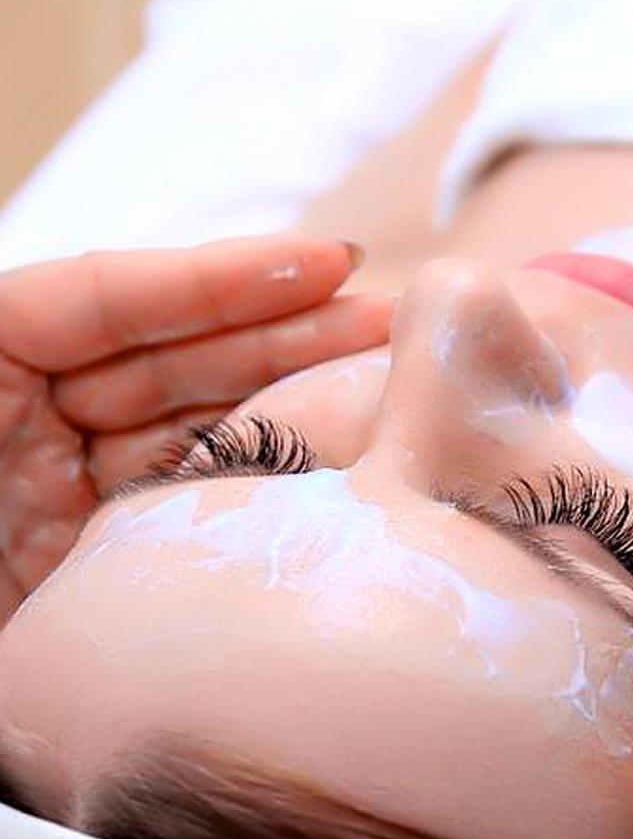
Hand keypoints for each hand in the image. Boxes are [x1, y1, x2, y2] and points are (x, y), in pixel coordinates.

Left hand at [0, 235, 392, 622]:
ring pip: (195, 435)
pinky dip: (261, 491)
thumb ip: (7, 353)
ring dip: (290, 405)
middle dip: (281, 333)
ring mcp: (70, 500)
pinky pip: (194, 516)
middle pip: (168, 361)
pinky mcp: (104, 570)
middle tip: (387, 324)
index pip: (106, 304)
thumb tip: (55, 309)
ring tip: (385, 386)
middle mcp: (25, 426)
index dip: (217, 279)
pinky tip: (329, 472)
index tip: (324, 269)